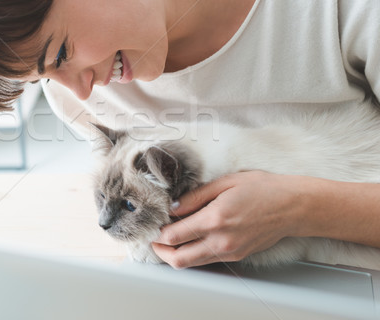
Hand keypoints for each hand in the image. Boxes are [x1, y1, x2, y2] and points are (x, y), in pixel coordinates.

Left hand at [152, 170, 303, 267]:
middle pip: (178, 258)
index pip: (174, 235)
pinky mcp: (236, 256)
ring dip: (175, 255)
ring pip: (191, 264)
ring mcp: (229, 252)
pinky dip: (193, 254)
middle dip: (161, 251)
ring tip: (169, 240)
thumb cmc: (262, 189)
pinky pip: (207, 260)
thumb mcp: (225, 183)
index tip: (154, 224)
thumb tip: (173, 207)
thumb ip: (195, 196)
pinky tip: (191, 239)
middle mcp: (221, 240)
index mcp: (215, 218)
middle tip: (155, 239)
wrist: (292, 207)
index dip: (158, 232)